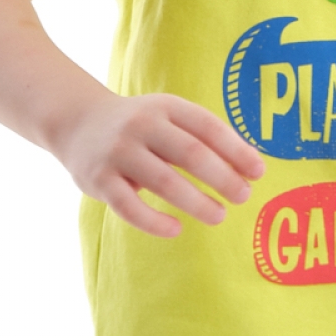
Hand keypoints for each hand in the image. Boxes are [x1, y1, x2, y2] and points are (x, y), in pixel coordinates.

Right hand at [56, 91, 265, 237]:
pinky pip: (129, 206)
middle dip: (223, 177)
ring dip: (197, 202)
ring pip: (164, 181)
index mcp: (166, 106)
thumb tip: (250, 167)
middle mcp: (142, 125)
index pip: (208, 127)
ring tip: (219, 215)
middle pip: (191, 153)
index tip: (259, 172)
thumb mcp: (169, 116)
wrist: (77, 121)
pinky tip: (176, 229)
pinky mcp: (99, 180)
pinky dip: (155, 221)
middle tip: (243, 196)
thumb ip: (202, 136)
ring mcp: (119, 152)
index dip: (237, 150)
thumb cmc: (140, 125)